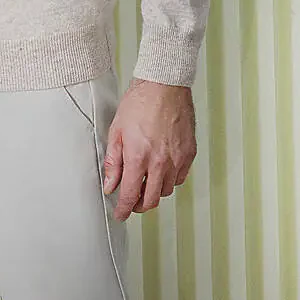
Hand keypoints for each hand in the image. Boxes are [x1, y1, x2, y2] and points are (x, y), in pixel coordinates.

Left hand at [102, 77, 195, 220]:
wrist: (164, 85)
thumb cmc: (139, 102)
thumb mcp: (116, 131)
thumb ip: (112, 162)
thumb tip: (110, 184)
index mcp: (138, 157)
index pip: (130, 195)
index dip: (123, 209)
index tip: (120, 214)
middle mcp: (160, 163)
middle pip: (151, 200)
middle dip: (139, 205)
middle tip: (131, 201)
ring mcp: (177, 159)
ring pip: (166, 190)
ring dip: (154, 191)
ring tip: (146, 180)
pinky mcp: (189, 153)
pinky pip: (180, 177)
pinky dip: (170, 179)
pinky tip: (161, 169)